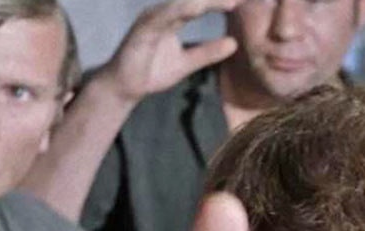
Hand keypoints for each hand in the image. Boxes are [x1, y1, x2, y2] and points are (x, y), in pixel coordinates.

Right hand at [96, 0, 243, 103]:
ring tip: (215, 1)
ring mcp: (150, 20)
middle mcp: (162, 15)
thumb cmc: (152, 71)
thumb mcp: (187, 63)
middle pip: (190, 1)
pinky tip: (192, 9)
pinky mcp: (140, 31)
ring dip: (197, 1)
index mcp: (174, 19)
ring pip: (176, 6)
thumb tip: (234, 43)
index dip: (219, 2)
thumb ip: (208, 52)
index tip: (239, 2)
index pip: (200, 6)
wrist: (126, 87)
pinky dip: (174, 12)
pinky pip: (158, 19)